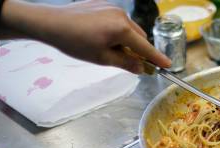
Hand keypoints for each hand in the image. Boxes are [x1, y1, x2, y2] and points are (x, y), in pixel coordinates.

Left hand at [0, 0, 170, 72]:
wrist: (51, 23)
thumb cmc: (75, 43)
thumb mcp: (102, 58)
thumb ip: (125, 63)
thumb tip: (141, 68)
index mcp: (122, 29)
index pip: (145, 47)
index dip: (156, 58)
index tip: (168, 65)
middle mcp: (121, 15)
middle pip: (139, 37)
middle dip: (137, 50)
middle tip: (129, 63)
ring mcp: (112, 7)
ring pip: (128, 28)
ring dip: (125, 40)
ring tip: (107, 49)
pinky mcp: (103, 4)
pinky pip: (117, 20)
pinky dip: (116, 30)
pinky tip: (99, 37)